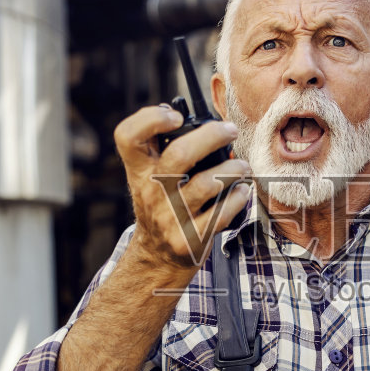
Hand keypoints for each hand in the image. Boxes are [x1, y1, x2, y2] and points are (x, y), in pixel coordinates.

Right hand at [114, 105, 251, 270]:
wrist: (158, 255)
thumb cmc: (163, 202)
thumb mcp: (151, 175)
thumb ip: (163, 146)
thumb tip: (192, 116)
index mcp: (139, 169)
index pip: (127, 136)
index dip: (150, 119)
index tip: (176, 115)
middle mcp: (151, 191)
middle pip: (179, 154)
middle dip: (212, 136)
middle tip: (230, 131)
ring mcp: (170, 217)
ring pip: (207, 183)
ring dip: (233, 169)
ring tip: (241, 166)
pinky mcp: (189, 238)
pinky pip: (221, 213)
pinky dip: (238, 198)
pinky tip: (241, 192)